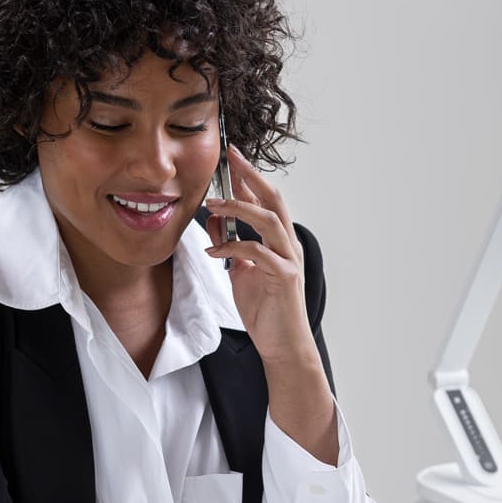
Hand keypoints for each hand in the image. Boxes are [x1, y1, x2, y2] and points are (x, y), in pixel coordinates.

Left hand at [203, 146, 320, 368]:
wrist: (283, 345)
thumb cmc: (266, 311)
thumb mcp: (240, 272)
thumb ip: (231, 245)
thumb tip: (215, 219)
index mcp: (280, 241)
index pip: (266, 200)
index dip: (249, 178)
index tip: (231, 158)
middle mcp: (288, 245)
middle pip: (273, 199)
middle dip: (251, 176)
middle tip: (231, 157)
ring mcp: (289, 259)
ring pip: (268, 220)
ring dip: (238, 207)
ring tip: (212, 203)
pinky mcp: (285, 277)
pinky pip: (257, 253)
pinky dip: (233, 246)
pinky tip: (214, 248)